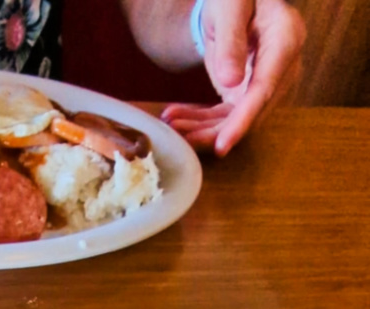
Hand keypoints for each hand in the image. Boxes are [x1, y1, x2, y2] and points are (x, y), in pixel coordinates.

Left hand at [161, 0, 305, 155]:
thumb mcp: (231, 6)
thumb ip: (230, 40)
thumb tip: (231, 82)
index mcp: (286, 40)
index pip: (265, 89)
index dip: (243, 120)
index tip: (222, 145)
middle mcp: (282, 67)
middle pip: (251, 112)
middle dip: (214, 130)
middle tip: (180, 135)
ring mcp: (265, 82)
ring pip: (235, 119)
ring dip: (202, 128)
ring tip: (172, 125)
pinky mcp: (246, 91)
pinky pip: (224, 114)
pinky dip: (199, 120)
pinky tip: (176, 118)